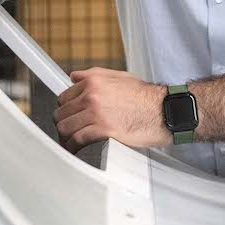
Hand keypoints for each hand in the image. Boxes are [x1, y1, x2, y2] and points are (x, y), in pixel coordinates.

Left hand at [54, 68, 169, 152]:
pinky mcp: (103, 129)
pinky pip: (77, 139)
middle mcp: (92, 95)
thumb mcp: (119, 77)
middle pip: (61, 113)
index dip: (65, 109)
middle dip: (63, 123)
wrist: (164, 110)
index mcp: (93, 81)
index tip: (68, 117)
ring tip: (69, 142)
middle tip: (68, 132)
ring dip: (65, 137)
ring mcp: (96, 112)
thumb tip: (74, 77)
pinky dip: (72, 146)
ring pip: (65, 127)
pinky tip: (74, 149)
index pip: (64, 97)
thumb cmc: (146, 96)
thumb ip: (93, 75)